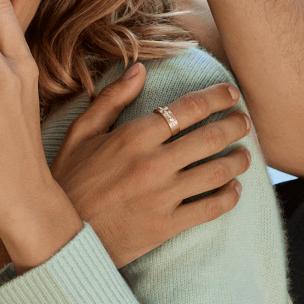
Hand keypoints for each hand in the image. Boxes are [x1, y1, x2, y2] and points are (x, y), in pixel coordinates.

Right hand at [50, 64, 250, 267]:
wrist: (60, 234)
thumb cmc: (69, 179)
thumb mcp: (80, 133)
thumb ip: (110, 99)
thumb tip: (139, 70)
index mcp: (133, 138)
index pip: (187, 109)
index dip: (216, 97)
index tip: (230, 93)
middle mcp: (153, 164)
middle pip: (211, 137)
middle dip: (235, 125)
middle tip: (243, 121)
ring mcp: (163, 196)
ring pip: (218, 172)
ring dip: (238, 160)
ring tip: (243, 154)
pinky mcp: (167, 225)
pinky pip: (211, 208)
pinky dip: (229, 196)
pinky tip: (233, 189)